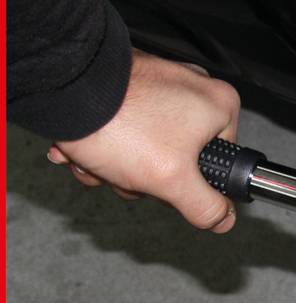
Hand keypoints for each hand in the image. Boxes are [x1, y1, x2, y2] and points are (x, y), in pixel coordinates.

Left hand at [47, 49, 241, 232]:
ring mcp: (159, 83)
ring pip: (144, 144)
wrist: (64, 88)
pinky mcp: (128, 83)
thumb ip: (204, 205)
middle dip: (139, 175)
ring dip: (115, 163)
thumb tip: (223, 219)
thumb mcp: (171, 180)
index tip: (162, 185)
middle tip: (122, 173)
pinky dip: (103, 140)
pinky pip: (124, 124)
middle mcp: (192, 88)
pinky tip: (85, 145)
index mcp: (219, 106)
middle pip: (177, 156)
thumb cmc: (117, 122)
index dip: (187, 183)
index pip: (217, 161)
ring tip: (96, 159)